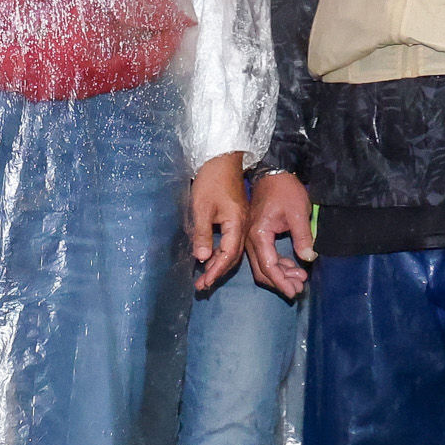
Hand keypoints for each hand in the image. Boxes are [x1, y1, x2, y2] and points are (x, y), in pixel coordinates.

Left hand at [186, 155, 245, 290]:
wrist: (223, 158)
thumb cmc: (211, 179)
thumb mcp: (202, 207)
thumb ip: (203, 233)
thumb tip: (202, 258)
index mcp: (237, 224)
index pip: (228, 255)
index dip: (216, 270)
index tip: (204, 283)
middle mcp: (243, 226)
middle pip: (232, 256)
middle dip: (217, 272)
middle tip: (202, 287)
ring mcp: (241, 221)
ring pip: (232, 250)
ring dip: (218, 264)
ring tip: (204, 277)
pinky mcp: (236, 217)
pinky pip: (231, 240)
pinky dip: (220, 252)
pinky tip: (210, 257)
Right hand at [250, 171, 316, 297]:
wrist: (273, 172)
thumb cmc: (285, 190)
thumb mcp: (298, 212)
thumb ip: (303, 237)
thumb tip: (309, 258)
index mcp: (259, 234)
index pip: (268, 266)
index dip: (282, 281)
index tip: (294, 291)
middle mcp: (251, 239)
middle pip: (262, 270)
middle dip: (281, 282)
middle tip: (300, 288)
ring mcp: (252, 238)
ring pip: (262, 266)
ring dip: (280, 274)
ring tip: (300, 278)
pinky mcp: (257, 235)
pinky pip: (264, 257)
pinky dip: (277, 264)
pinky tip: (292, 266)